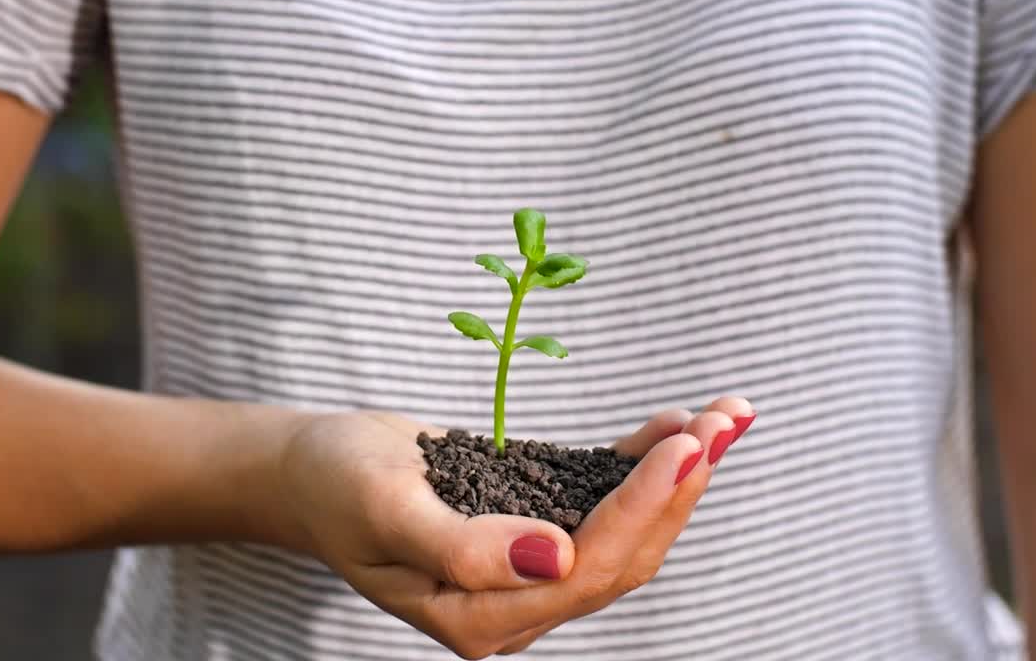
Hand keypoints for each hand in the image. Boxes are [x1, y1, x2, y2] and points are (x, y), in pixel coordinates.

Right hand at [278, 397, 753, 658]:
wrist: (311, 473)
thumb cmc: (335, 484)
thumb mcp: (383, 508)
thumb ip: (462, 550)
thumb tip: (555, 562)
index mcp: (478, 618)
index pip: (584, 570)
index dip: (641, 508)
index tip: (685, 445)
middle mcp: (514, 606)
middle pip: (622, 556)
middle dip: (679, 489)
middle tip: (724, 421)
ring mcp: (528, 571)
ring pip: (625, 533)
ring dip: (677, 477)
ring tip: (724, 417)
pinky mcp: (533, 529)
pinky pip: (600, 504)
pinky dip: (640, 467)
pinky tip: (671, 425)